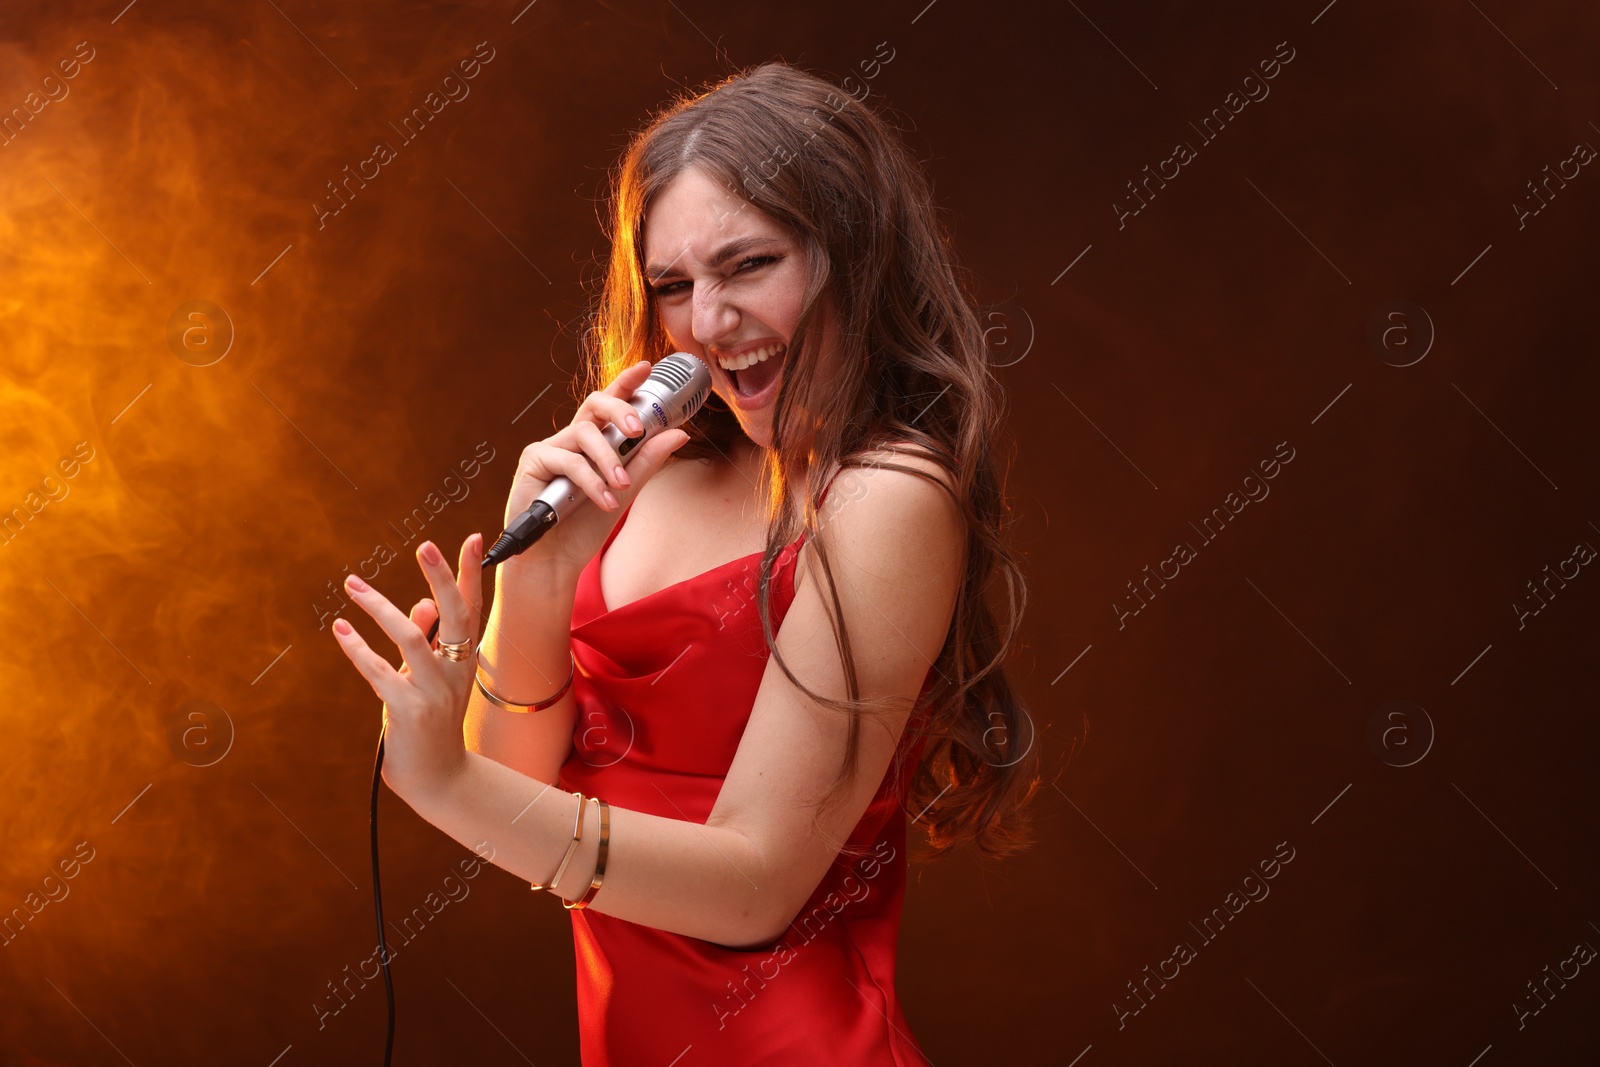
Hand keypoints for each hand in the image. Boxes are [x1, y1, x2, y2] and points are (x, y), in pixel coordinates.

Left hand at [332, 533, 486, 802]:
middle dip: (442, 577)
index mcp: (466, 661)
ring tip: (353, 584)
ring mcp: (435, 692)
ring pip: (412, 637)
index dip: (471, 574)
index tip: (470, 538)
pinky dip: (357, 648)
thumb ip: (427, 641)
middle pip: (456, 615)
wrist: (439, 780)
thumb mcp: (432, 681)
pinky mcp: (409, 710)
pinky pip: (379, 671)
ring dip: (380, 607)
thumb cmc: (432, 727)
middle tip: (424, 546)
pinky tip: (341, 629)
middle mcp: (457, 671)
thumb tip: (420, 604)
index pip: (473, 608)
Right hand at [503, 360, 690, 576]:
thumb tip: (678, 433)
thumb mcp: (626, 490)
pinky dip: (591, 482)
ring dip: (609, 460)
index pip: (610, 404)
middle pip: (594, 405)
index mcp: (593, 441)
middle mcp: (571, 438)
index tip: (646, 367)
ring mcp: (550, 447)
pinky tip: (605, 501)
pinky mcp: (533, 462)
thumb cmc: (585, 525)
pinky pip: (568, 461)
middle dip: (620, 411)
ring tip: (622, 487)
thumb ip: (647, 460)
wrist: (556, 559)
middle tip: (638, 429)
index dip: (626, 383)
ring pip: (584, 434)